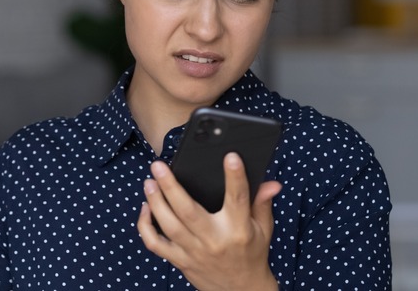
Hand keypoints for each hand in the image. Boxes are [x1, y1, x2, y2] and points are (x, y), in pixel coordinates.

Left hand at [137, 152, 281, 290]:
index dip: (235, 177)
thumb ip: (262, 203)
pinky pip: (156, 244)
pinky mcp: (181, 261)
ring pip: (169, 226)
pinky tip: (145, 208)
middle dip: (170, 187)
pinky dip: (145, 227)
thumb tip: (272, 183)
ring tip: (149, 182)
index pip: (238, 199)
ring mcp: (194, 252)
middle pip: (188, 211)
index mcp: (239, 229)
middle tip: (158, 165)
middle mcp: (214, 240)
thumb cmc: (253, 254)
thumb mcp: (264, 229)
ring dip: (155, 203)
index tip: (231, 156)